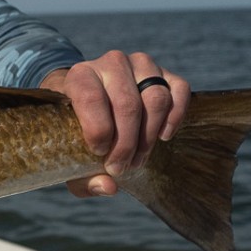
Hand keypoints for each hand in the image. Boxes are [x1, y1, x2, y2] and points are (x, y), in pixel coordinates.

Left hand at [40, 51, 190, 197]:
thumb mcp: (70, 154)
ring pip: (156, 98)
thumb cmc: (78, 131)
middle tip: (121, 167)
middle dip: (127, 143)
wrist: (93, 102)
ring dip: (149, 135)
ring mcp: (140, 64)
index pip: (91, 97)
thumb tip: (109, 187)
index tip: (99, 153)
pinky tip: (163, 136)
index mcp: (79, 76)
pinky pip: (180, 89)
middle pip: (128, 104)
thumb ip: (83, 177)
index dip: (98, 130)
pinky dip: (175, 116)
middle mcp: (111, 63)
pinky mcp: (164, 72)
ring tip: (138, 158)